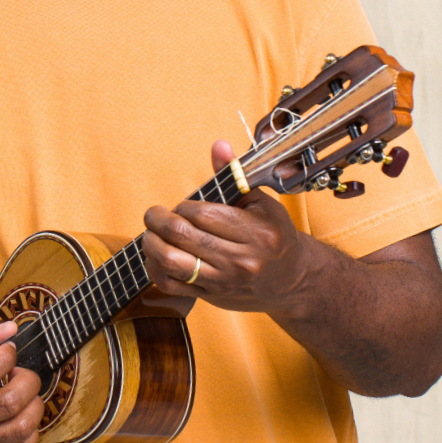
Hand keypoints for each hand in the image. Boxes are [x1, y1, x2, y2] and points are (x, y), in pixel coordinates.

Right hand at [0, 319, 43, 442]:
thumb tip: (9, 329)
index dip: (8, 355)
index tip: (6, 350)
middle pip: (9, 402)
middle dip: (28, 379)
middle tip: (20, 372)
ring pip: (18, 429)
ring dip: (34, 405)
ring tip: (24, 394)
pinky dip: (30, 434)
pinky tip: (21, 418)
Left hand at [141, 140, 314, 317]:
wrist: (290, 279)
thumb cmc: (274, 235)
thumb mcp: (260, 202)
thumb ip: (234, 174)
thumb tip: (219, 146)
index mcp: (257, 232)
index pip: (202, 213)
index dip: (183, 207)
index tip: (182, 206)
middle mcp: (242, 259)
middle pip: (182, 235)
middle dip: (158, 220)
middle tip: (153, 215)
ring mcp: (225, 281)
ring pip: (171, 261)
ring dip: (151, 244)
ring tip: (151, 234)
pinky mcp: (212, 296)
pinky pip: (172, 284)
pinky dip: (155, 269)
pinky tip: (155, 257)